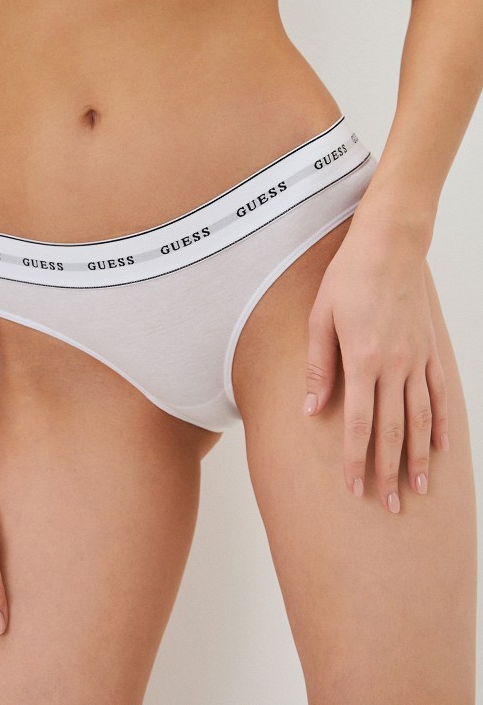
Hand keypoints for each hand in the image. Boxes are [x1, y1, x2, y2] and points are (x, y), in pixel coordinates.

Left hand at [303, 214, 448, 513]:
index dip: (356, 460)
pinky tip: (439, 447)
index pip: (360, 424)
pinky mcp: (430, 350)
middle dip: (388, 472)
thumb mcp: (320, 318)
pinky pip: (438, 394)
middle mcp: (394, 366)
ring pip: (419, 420)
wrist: (390, 246)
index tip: (354, 488)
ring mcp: (416, 359)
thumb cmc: (349, 278)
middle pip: (392, 431)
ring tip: (416, 489)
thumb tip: (312, 410)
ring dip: (417, 457)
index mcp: (362, 360)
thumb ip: (319, 367)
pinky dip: (439, 423)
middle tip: (388, 506)